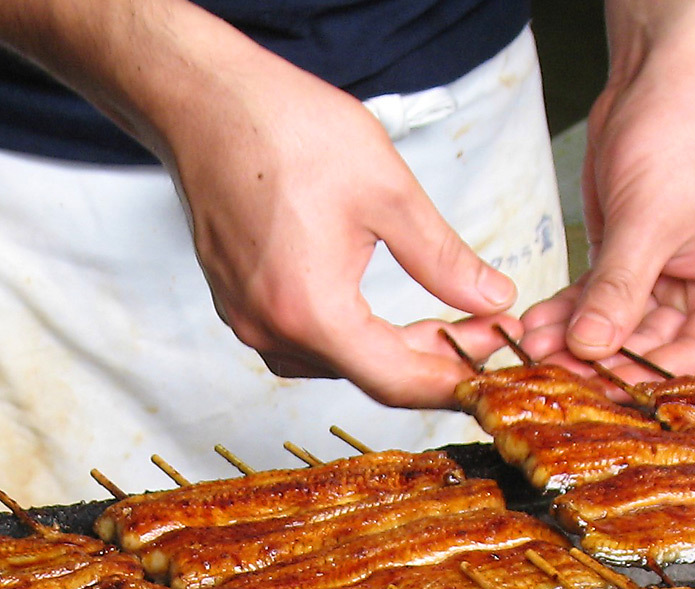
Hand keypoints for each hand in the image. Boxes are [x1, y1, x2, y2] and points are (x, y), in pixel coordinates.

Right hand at [0, 0, 516, 407]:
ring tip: (441, 325)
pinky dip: (352, 338)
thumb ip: (444, 259)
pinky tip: (380, 318)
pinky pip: (305, 345)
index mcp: (311, 310)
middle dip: (431, 362)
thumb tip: (489, 298)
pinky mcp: (240, 306)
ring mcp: (250, 321)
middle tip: (480, 333)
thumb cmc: (282, 130)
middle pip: (369, 376)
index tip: (488, 370)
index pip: (395, 380)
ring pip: (338, 364)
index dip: (450, 382)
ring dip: (392, 352)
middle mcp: (273, 330)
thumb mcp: (387, 192)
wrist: (205, 101)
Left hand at [520, 2, 694, 385]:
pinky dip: (567, 313)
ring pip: (616, 329)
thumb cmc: (683, 132)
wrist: (659, 78)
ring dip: (572, 340)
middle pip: (650, 349)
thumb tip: (591, 347)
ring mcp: (666, 280)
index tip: (598, 392)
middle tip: (549, 373)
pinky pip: (596, 302)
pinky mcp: (629, 264)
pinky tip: (535, 325)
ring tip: (531, 348)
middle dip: (596, 360)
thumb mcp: (649, 219)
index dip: (646, 379)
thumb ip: (618, 290)